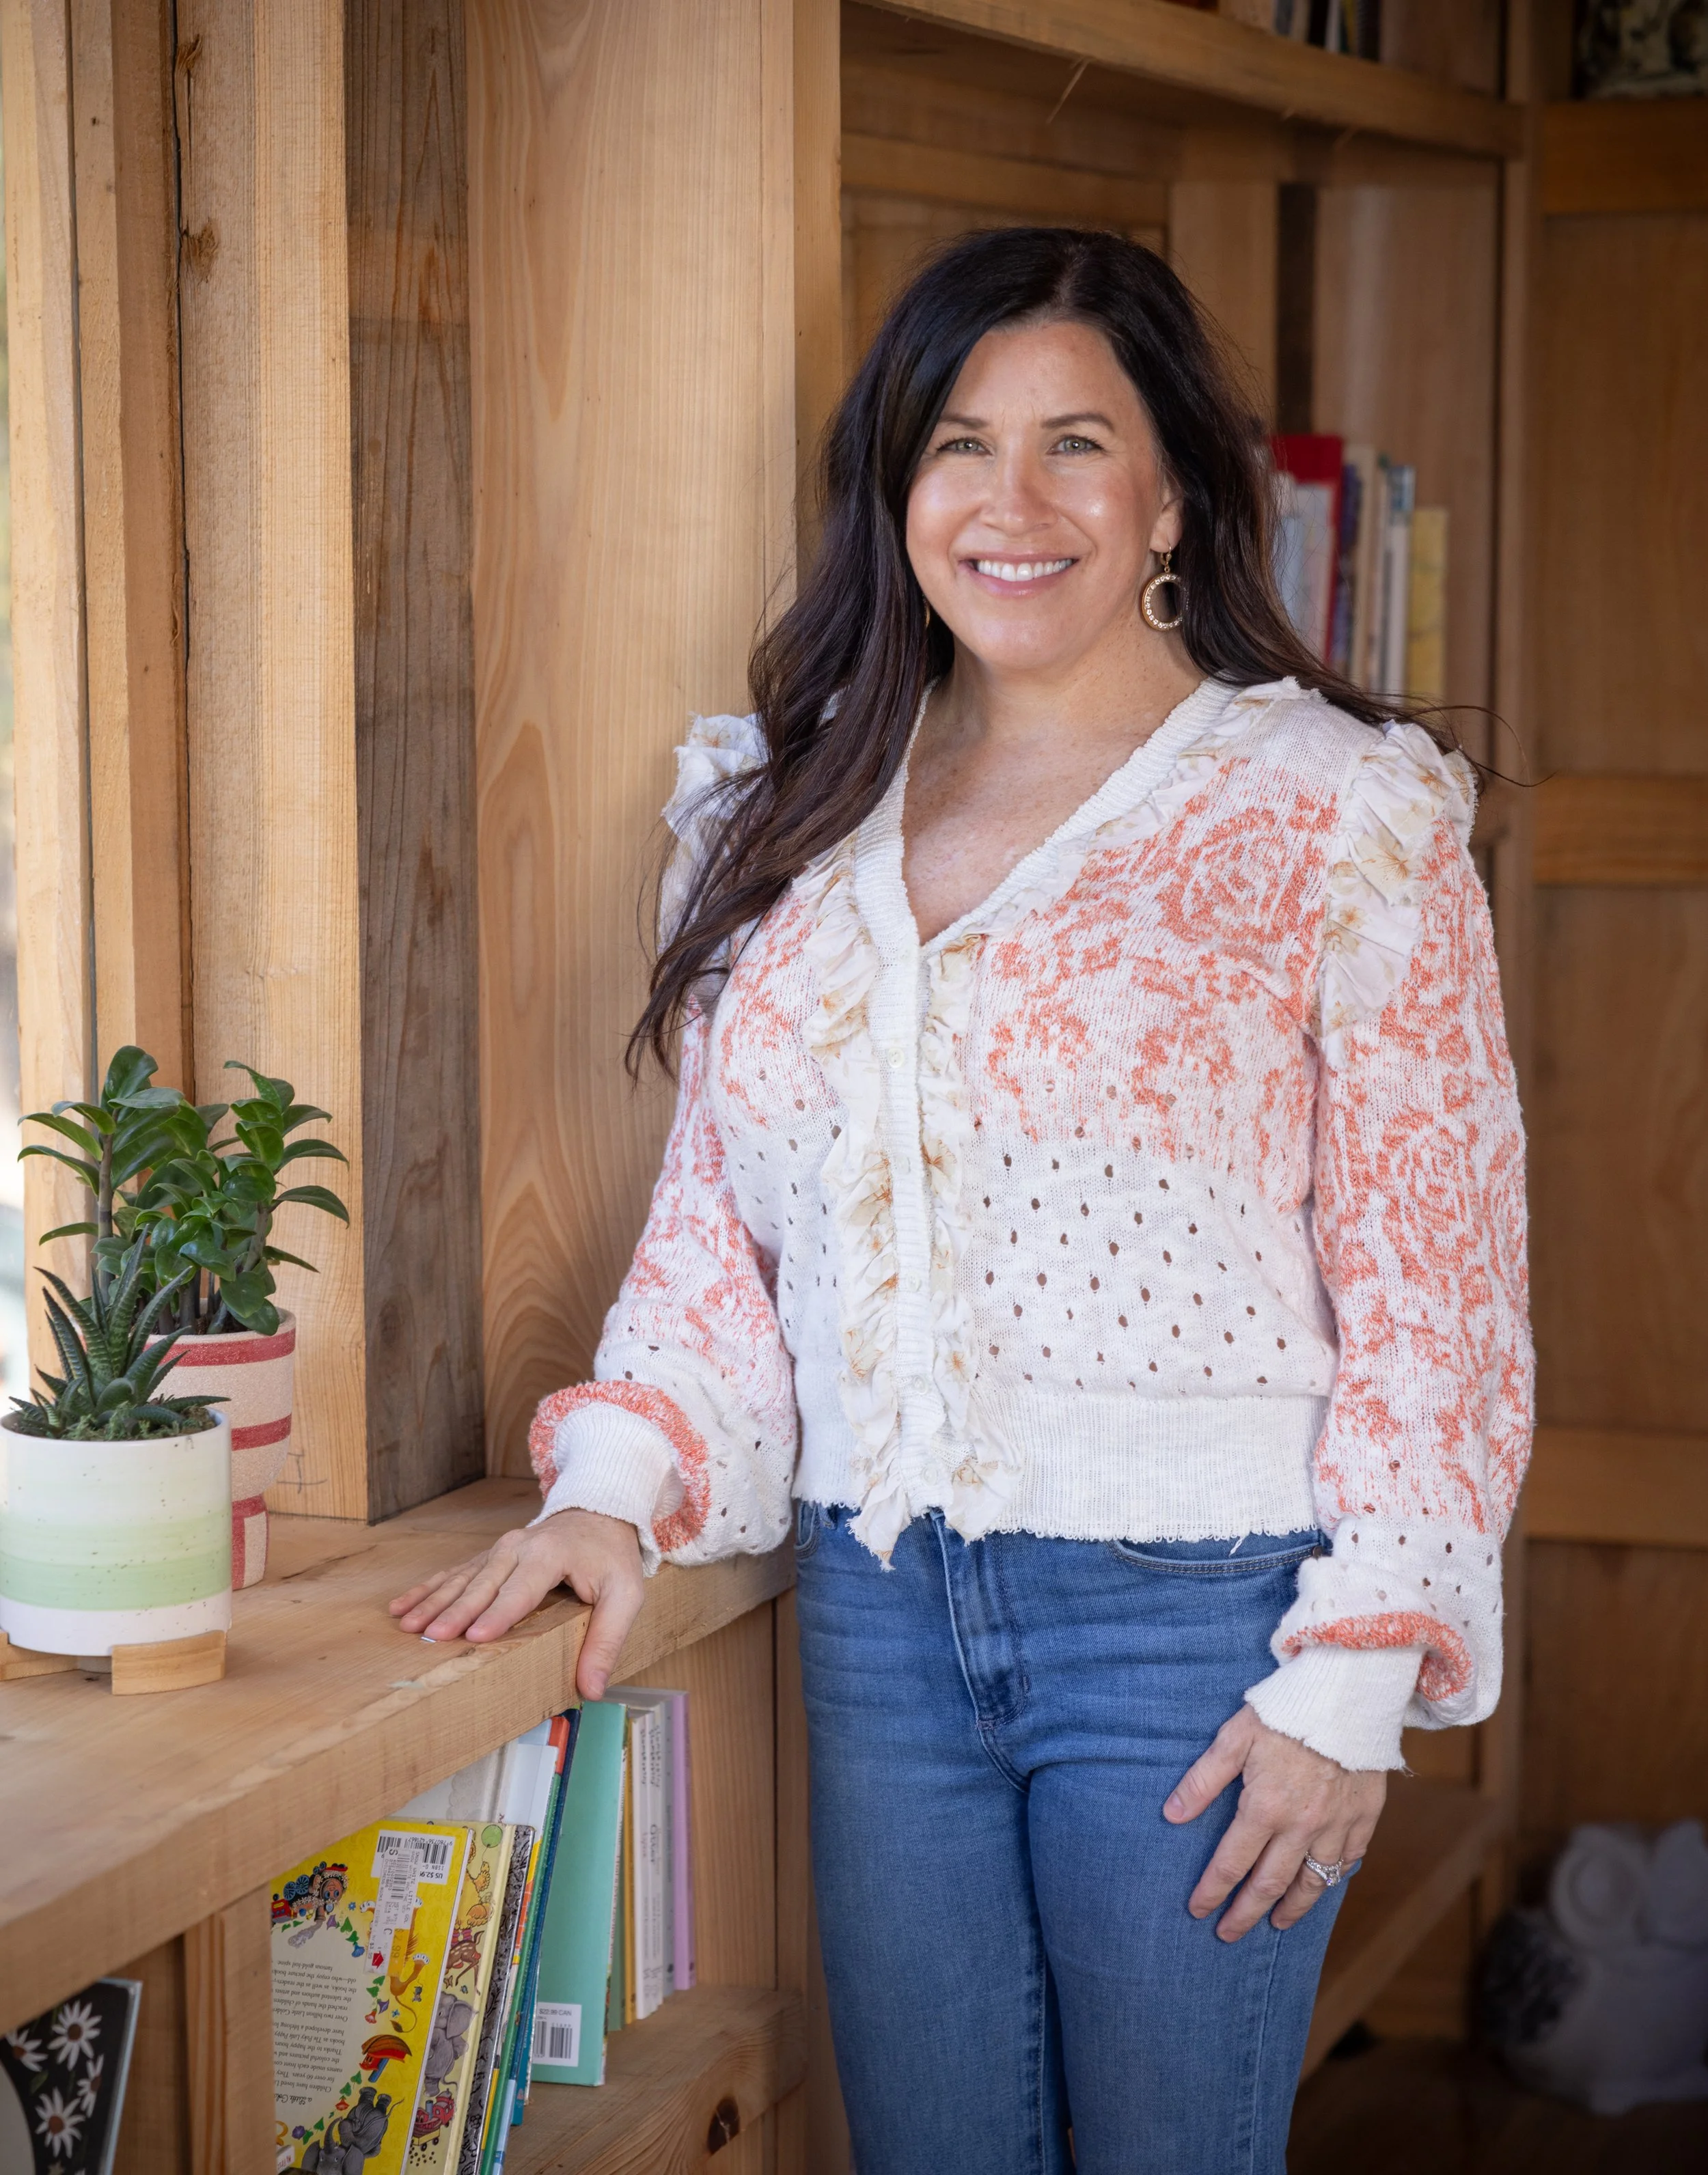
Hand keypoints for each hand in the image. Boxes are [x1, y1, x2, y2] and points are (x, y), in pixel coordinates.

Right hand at [388, 1509, 645, 1699]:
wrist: (599, 1511)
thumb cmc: (611, 1558)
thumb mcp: (626, 1596)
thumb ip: (608, 1640)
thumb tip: (592, 1689)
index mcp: (551, 1555)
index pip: (521, 1590)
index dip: (499, 1613)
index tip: (475, 1636)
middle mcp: (519, 1547)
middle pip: (483, 1583)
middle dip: (456, 1610)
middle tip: (431, 1636)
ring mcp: (500, 1549)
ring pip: (461, 1578)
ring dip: (433, 1601)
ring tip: (407, 1624)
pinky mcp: (489, 1555)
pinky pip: (455, 1572)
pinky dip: (428, 1589)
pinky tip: (402, 1605)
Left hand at [1164, 1704, 1385, 1940]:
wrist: (1348, 1692)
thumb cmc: (1285, 1709)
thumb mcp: (1235, 1737)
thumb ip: (1203, 1779)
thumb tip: (1172, 1814)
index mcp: (1265, 1808)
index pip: (1232, 1863)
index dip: (1212, 1891)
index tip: (1198, 1911)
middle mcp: (1301, 1827)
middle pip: (1270, 1884)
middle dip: (1246, 1914)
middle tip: (1228, 1934)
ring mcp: (1336, 1825)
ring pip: (1313, 1882)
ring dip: (1291, 1907)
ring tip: (1276, 1922)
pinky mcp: (1365, 1816)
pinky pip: (1348, 1860)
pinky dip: (1333, 1878)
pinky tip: (1322, 1884)